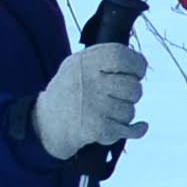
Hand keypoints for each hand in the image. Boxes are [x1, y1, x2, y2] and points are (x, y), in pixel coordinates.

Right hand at [31, 42, 144, 165]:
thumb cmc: (70, 90)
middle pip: (133, 87)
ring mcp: (92, 105)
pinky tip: (140, 127)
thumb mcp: (78, 64)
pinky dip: (136, 130)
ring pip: (130, 110)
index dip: (137, 65)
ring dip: (124, 114)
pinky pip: (128, 129)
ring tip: (108, 112)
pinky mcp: (96, 128)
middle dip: (132, 94)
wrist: (45, 122)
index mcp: (84, 62)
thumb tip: (140, 64)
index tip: (137, 73)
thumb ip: (106, 60)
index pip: (122, 56)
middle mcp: (88, 81)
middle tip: (119, 97)